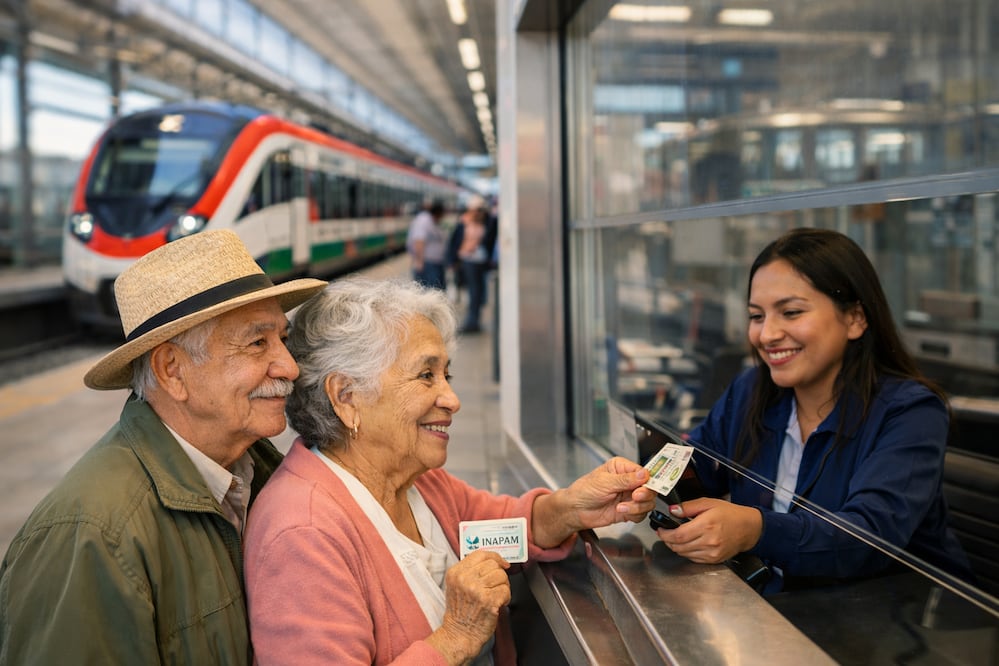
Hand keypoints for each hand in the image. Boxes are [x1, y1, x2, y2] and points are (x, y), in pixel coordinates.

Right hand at [427, 550, 510, 664]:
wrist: (459, 634)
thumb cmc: (460, 612)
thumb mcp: (456, 585)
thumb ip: (470, 571)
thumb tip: (493, 561)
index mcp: (455, 573)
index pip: (480, 554)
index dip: (495, 557)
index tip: (502, 563)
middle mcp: (464, 579)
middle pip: (493, 564)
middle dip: (499, 575)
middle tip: (496, 586)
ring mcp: (476, 589)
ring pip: (501, 576)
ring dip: (503, 586)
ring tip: (496, 596)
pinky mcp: (488, 601)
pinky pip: (506, 590)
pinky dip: (506, 598)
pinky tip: (498, 604)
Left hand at [565, 457, 656, 528]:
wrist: (576, 510)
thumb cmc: (584, 491)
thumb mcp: (604, 482)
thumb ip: (626, 479)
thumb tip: (644, 474)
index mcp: (622, 468)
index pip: (644, 472)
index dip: (648, 480)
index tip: (646, 486)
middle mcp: (629, 482)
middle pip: (650, 488)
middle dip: (645, 494)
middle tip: (635, 496)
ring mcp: (629, 497)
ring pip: (648, 502)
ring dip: (637, 506)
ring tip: (621, 506)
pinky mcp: (629, 510)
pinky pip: (641, 514)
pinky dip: (634, 514)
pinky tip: (621, 511)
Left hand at [656, 497, 761, 563]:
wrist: (748, 528)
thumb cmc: (730, 514)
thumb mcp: (708, 503)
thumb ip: (688, 507)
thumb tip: (672, 510)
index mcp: (706, 525)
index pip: (678, 535)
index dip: (665, 534)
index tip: (660, 530)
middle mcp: (709, 541)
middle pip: (679, 546)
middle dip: (668, 540)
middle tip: (665, 533)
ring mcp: (712, 553)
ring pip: (684, 554)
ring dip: (676, 547)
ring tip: (675, 537)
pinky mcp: (714, 560)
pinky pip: (693, 558)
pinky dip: (686, 552)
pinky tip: (687, 544)